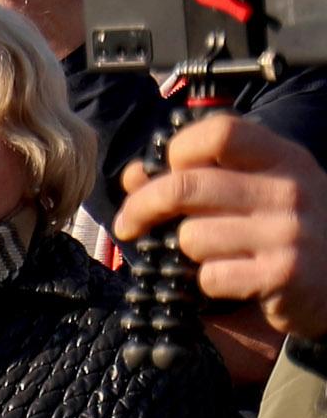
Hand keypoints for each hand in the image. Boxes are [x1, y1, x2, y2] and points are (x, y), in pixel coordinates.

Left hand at [118, 111, 326, 336]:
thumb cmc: (286, 232)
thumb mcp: (257, 191)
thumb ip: (200, 177)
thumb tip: (134, 175)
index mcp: (284, 158)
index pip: (218, 133)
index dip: (179, 151)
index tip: (163, 172)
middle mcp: (289, 190)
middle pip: (186, 185)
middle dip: (142, 206)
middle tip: (129, 224)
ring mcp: (288, 232)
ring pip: (192, 236)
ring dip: (188, 252)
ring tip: (218, 256)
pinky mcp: (283, 275)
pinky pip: (210, 276)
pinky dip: (207, 284)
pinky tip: (234, 282)